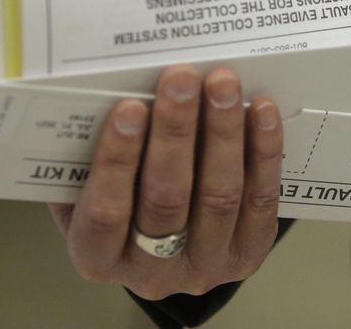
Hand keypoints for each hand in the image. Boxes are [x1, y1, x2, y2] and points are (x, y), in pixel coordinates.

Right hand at [49, 65, 282, 299]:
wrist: (169, 239)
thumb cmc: (122, 197)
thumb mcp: (88, 186)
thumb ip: (92, 153)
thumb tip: (112, 92)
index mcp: (97, 256)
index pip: (106, 212)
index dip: (118, 159)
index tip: (130, 107)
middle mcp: (150, 272)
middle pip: (167, 198)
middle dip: (175, 131)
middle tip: (182, 78)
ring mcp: (204, 266)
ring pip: (217, 196)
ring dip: (222, 132)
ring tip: (222, 85)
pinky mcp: (248, 253)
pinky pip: (259, 200)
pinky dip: (262, 151)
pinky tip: (262, 112)